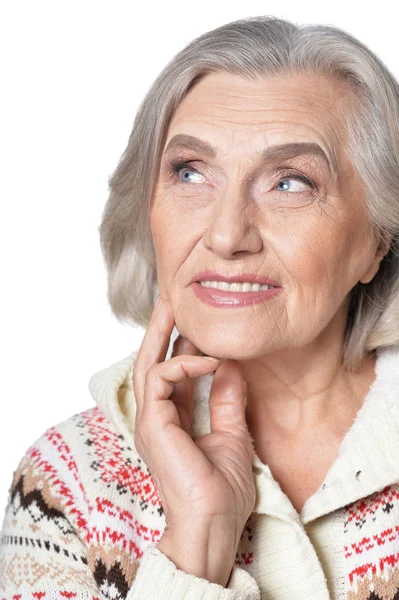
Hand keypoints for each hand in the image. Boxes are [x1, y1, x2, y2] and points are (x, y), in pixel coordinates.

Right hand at [132, 295, 255, 585]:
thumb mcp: (232, 435)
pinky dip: (184, 362)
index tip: (199, 323)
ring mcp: (151, 420)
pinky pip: (161, 377)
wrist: (214, 525)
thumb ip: (227, 401)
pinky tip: (210, 359)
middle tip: (171, 299)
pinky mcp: (153, 423)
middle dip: (161, 329)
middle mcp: (157, 417)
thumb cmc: (221, 491)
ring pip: (148, 363)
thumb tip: (230, 367)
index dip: (182, 345)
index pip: (171, 373)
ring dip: (163, 333)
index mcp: (173, 421)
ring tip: (176, 307)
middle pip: (152, 361)